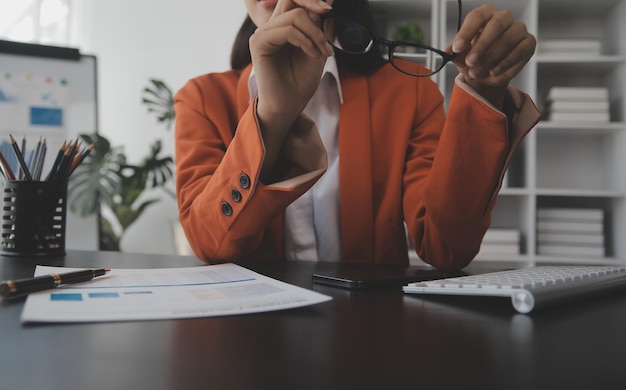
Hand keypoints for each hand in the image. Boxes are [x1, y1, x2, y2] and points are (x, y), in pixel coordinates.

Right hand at [250, 0, 333, 124]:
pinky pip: (288, 30)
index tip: (328, 8)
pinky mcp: (259, 43)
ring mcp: (263, 33)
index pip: (294, 0)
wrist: (289, 105)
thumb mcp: (317, 49)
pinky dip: (305, 41)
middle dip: (316, 11)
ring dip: (316, 34)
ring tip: (323, 52)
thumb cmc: (301, 81)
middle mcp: (271, 25)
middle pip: (293, 0)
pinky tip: (312, 55)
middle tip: (328, 38)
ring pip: (295, 15)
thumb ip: (317, 26)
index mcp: (282, 25)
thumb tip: (324, 4)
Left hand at [449, 4, 535, 106]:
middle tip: (470, 62)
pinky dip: (505, 63)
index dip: (467, 32)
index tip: (457, 48)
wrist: (486, 77)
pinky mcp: (529, 42)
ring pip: (508, 39)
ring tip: (478, 72)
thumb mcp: (461, 58)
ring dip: (491, 58)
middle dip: (481, 45)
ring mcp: (518, 29)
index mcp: (485, 15)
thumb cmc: (473, 61)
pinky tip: (493, 71)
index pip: (477, 16)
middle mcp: (503, 18)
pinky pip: (519, 50)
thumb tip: (448, 50)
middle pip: (496, 25)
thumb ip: (456, 52)